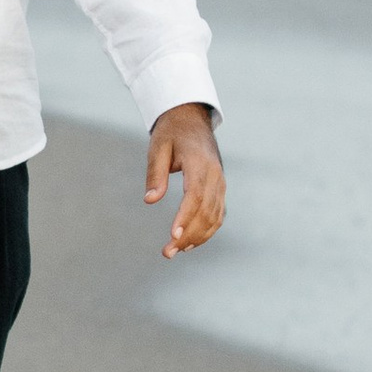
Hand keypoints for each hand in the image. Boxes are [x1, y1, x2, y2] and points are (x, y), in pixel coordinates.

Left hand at [144, 102, 225, 257]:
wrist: (192, 119)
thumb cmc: (171, 133)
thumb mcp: (158, 147)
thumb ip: (155, 174)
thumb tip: (150, 200)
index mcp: (200, 163)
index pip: (195, 195)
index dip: (185, 217)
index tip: (172, 235)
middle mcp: (215, 175)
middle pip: (206, 211)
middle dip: (188, 235)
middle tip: (167, 252)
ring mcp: (221, 183)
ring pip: (214, 217)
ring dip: (197, 237)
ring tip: (176, 250)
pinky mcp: (220, 189)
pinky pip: (218, 215)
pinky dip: (207, 231)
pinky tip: (190, 242)